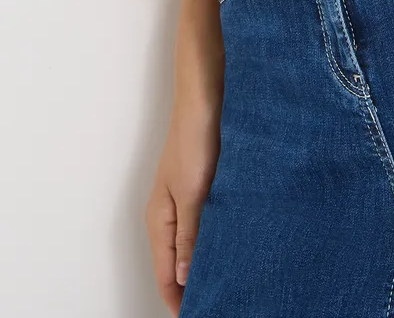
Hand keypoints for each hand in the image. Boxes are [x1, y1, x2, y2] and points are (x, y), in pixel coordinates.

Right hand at [144, 96, 220, 314]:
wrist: (206, 97)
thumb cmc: (194, 139)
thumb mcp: (192, 191)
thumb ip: (189, 235)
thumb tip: (184, 277)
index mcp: (160, 218)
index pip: (165, 273)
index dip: (178, 299)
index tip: (197, 315)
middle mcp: (170, 214)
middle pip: (176, 264)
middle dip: (191, 286)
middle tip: (218, 301)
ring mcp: (187, 200)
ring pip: (193, 245)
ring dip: (205, 263)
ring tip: (227, 283)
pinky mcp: (204, 188)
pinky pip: (206, 225)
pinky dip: (215, 240)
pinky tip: (233, 245)